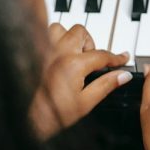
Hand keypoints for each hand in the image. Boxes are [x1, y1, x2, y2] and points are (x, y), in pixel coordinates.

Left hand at [30, 24, 132, 139]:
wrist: (26, 121)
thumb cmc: (51, 115)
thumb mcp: (86, 103)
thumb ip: (106, 85)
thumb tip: (123, 76)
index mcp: (73, 64)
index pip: (102, 55)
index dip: (116, 58)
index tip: (123, 58)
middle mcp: (58, 52)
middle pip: (82, 33)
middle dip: (91, 44)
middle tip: (93, 61)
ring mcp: (43, 51)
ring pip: (61, 29)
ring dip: (71, 38)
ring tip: (75, 53)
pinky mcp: (32, 55)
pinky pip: (43, 36)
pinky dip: (54, 41)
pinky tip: (58, 55)